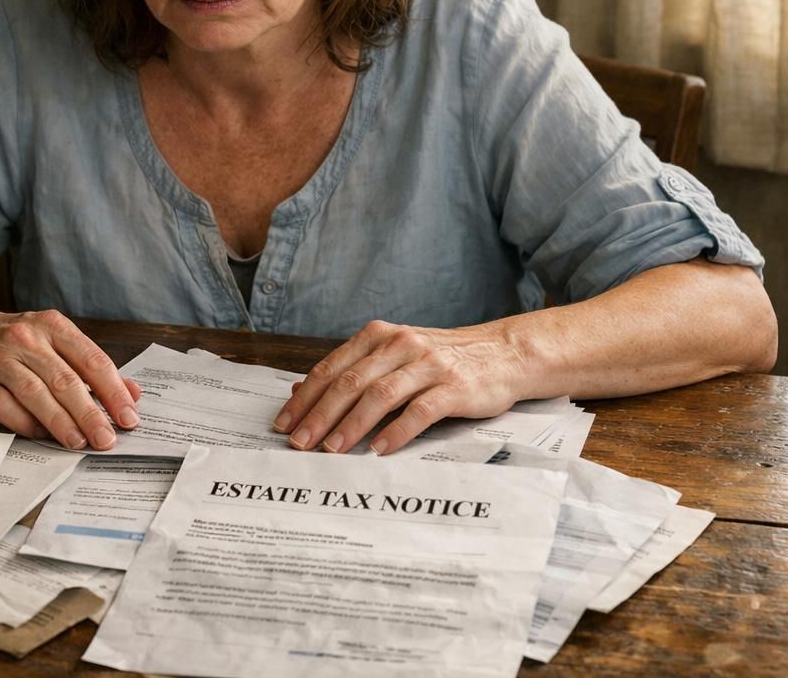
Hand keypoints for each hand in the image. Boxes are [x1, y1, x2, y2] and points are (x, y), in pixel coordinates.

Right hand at [0, 305, 140, 450]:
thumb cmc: (11, 340)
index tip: (129, 416)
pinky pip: (6, 408)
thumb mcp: (52, 340)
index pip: (91, 359)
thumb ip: (90, 365)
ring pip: (38, 395)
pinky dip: (28, 424)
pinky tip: (44, 436)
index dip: (113, 390)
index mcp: (52, 325)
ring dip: (62, 423)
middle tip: (109, 438)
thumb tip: (132, 393)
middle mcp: (26, 339)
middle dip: (91, 414)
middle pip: (67, 381)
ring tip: (81, 442)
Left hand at [272, 320, 526, 455]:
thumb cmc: (442, 360)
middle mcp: (401, 345)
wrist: (503, 353)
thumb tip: (302, 390)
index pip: (332, 368)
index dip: (305, 398)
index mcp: (380, 336)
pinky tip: (378, 450)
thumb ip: (354, 370)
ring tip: (332, 450)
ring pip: (380, 395)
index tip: (284, 423)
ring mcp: (428, 365)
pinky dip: (396, 431)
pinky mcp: (454, 387)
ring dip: (352, 425)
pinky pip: (420, 411)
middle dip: (320, 415)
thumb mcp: (395, 356)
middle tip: (299, 443)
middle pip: (350, 382)